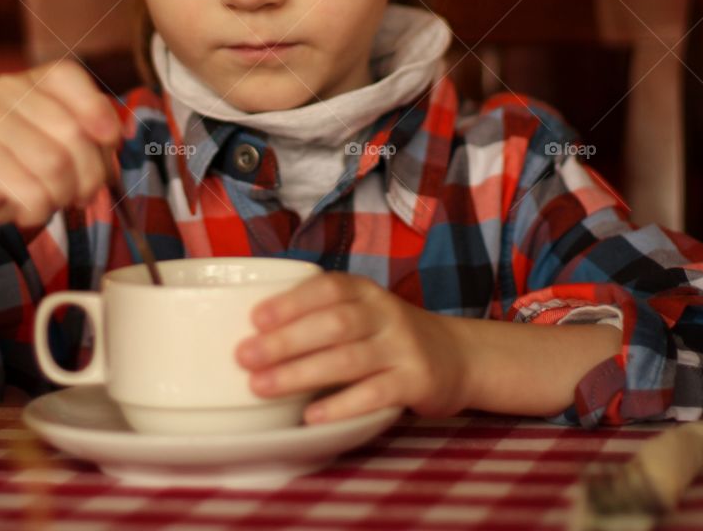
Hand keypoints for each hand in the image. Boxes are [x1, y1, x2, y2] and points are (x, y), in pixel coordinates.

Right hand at [0, 60, 121, 242]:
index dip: (98, 109)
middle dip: (89, 172)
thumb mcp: (65, 142)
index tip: (111, 141)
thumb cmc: (25, 165)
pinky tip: (29, 210)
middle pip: (71, 130)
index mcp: (31, 80)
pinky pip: (29, 192)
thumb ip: (92, 131)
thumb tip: (114, 136)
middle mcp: (4, 92)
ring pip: (53, 164)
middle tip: (83, 192)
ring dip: (63, 194)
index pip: (68, 76)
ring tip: (54, 200)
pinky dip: (39, 210)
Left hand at [234, 271, 469, 424]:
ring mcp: (402, 347)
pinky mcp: (417, 381)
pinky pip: (376, 393)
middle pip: (333, 323)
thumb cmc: (390, 336)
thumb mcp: (364, 312)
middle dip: (286, 340)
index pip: (328, 287)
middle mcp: (385, 313)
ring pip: (348, 358)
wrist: (458, 357)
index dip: (291, 301)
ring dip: (301, 373)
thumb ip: (324, 316)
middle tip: (244, 356)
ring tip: (262, 386)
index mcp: (366, 291)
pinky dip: (341, 405)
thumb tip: (255, 334)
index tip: (254, 318)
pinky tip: (311, 416)